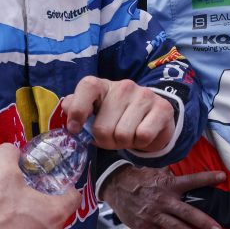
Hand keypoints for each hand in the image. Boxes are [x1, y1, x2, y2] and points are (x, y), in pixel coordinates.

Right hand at [0, 144, 80, 228]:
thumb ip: (8, 156)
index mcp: (55, 215)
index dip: (64, 188)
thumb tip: (8, 149)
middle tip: (18, 203)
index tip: (51, 185)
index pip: (74, 197)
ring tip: (4, 225)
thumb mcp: (0, 177)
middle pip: (53, 219)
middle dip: (39, 210)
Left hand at [61, 77, 175, 152]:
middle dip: (106, 140)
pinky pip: (143, 136)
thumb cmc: (116, 117)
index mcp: (102, 85)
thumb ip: (76, 109)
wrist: (152, 119)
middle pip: (103, 128)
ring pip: (122, 134)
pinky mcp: (162, 108)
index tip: (75, 129)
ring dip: (124, 143)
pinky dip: (141, 143)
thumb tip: (66, 106)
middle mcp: (124, 86)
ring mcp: (144, 95)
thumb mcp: (95, 113)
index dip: (78, 110)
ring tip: (128, 135)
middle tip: (113, 136)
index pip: (87, 87)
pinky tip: (142, 135)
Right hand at [101, 164, 224, 228]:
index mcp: (168, 184)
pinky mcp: (145, 228)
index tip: (222, 177)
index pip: (191, 180)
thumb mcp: (156, 170)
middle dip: (204, 222)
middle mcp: (163, 200)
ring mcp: (154, 215)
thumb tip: (186, 163)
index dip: (207, 178)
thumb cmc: (139, 177)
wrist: (115, 186)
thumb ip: (173, 173)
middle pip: (187, 212)